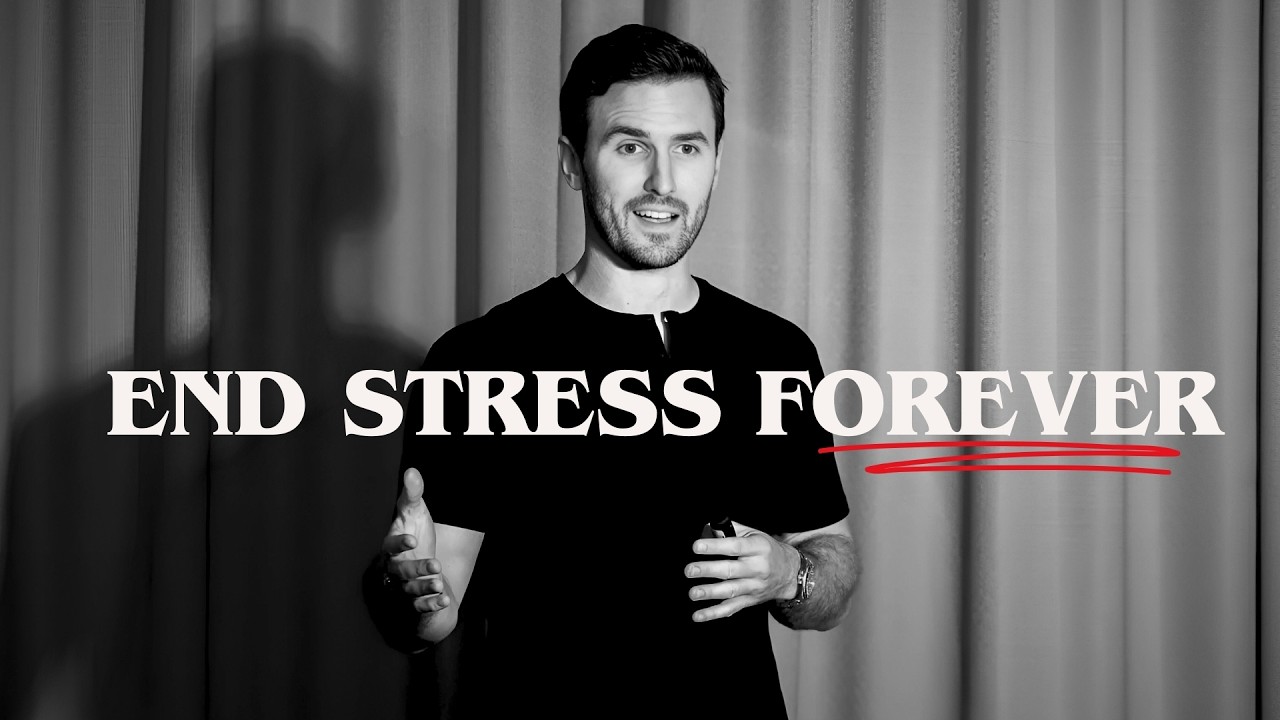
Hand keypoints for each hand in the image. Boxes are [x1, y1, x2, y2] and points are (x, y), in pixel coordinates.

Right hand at [381, 468, 451, 614]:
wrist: (421, 562)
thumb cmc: (415, 533)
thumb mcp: (415, 513)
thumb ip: (412, 494)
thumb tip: (412, 470)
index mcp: (390, 547)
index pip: (389, 547)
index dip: (399, 544)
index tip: (412, 539)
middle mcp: (394, 568)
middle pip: (400, 571)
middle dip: (417, 569)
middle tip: (436, 566)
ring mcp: (402, 586)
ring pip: (409, 590)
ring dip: (424, 588)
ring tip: (439, 583)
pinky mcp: (414, 602)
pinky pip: (419, 607)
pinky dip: (431, 604)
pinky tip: (445, 601)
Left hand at [685, 521, 799, 621]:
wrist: (790, 573)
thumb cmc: (768, 550)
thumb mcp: (755, 534)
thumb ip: (732, 530)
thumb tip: (709, 528)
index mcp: (758, 548)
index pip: (735, 546)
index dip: (715, 546)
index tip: (697, 546)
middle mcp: (757, 568)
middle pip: (731, 570)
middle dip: (708, 570)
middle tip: (690, 570)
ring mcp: (754, 587)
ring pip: (730, 591)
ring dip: (710, 592)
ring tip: (693, 593)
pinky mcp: (750, 600)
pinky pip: (731, 608)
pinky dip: (713, 613)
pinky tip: (698, 615)